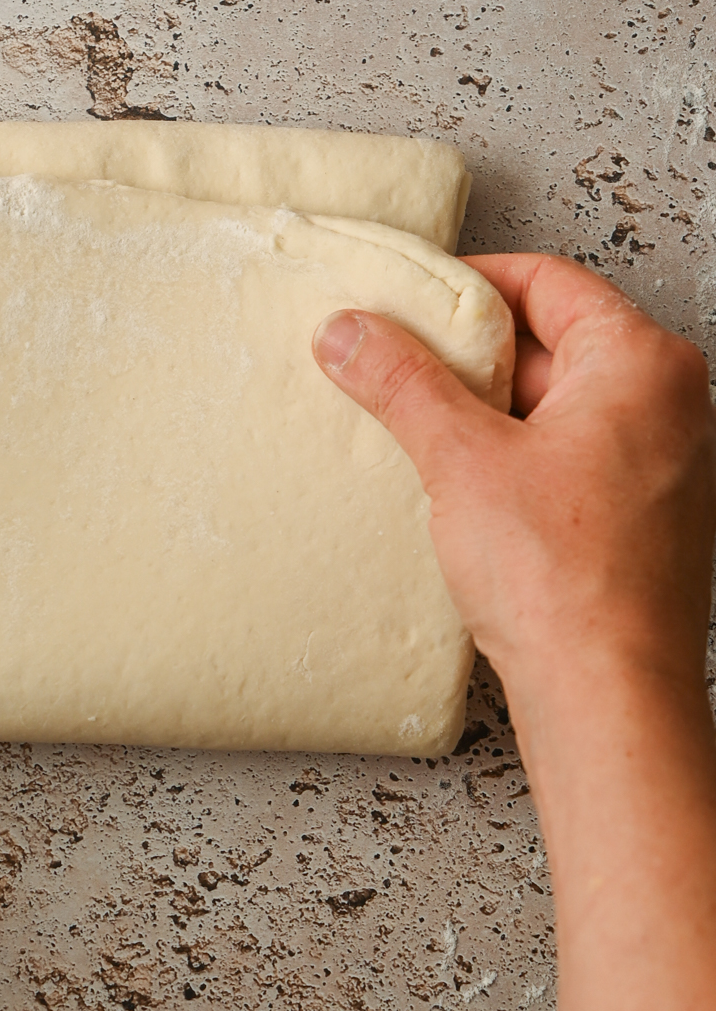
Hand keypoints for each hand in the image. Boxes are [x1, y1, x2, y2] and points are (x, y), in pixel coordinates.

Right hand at [315, 254, 715, 1010]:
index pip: (540, 283)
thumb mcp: (459, 464)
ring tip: (394, 440)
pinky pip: (553, 466)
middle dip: (458, 354)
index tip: (384, 298)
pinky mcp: (631, 538)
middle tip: (371, 370)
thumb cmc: (558, 599)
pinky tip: (441, 500)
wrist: (614, 727)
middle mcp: (668, 415)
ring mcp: (655, 479)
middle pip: (544, 343)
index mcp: (645, 370)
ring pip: (547, 410)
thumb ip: (398, 380)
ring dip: (474, 417)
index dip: (456, 286)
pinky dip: (497, 466)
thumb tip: (340, 324)